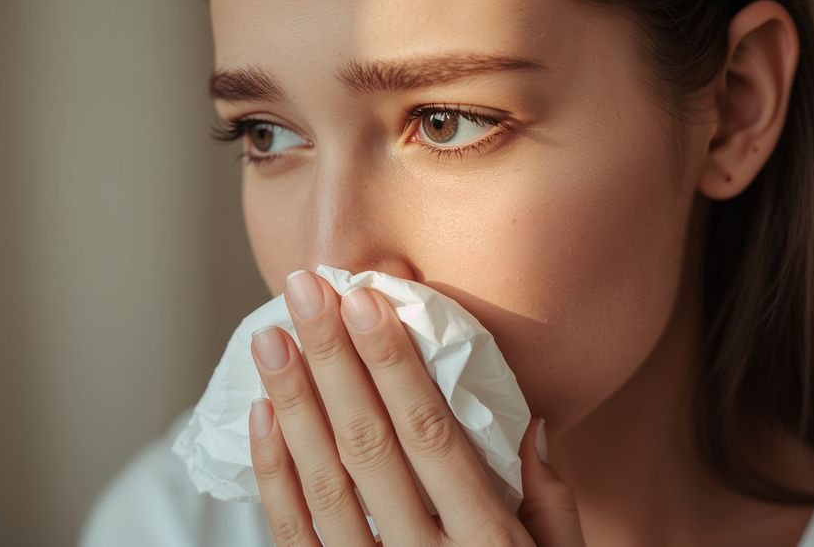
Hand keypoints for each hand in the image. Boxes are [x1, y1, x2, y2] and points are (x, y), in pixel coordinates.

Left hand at [246, 269, 585, 545]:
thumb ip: (550, 497)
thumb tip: (527, 419)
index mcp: (490, 543)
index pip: (432, 435)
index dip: (394, 365)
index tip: (366, 300)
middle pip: (370, 446)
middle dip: (333, 361)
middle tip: (303, 292)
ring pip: (324, 485)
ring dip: (293, 405)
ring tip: (271, 339)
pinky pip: (296, 538)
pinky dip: (273, 477)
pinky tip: (262, 418)